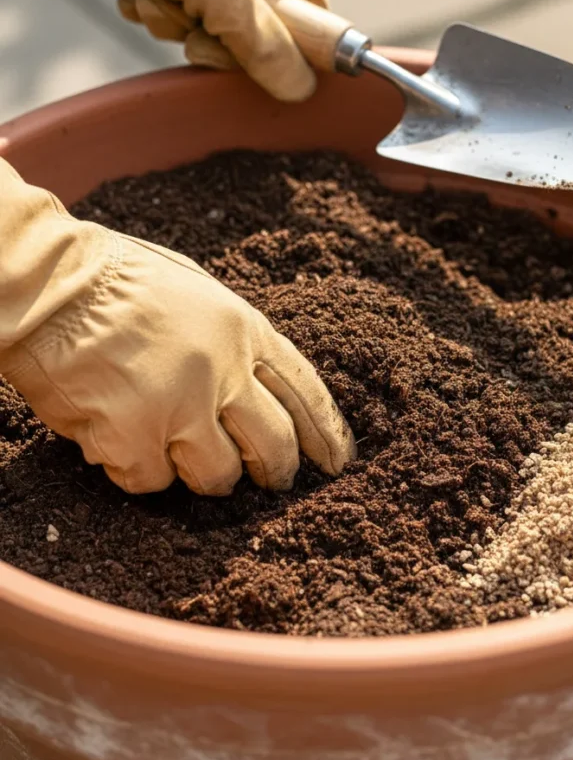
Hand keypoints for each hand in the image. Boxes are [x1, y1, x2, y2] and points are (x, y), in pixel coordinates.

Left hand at [0, 0, 325, 100]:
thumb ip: (266, 47)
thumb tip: (302, 89)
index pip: (309, 28)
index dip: (279, 52)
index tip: (243, 54)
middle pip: (249, 38)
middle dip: (208, 36)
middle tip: (189, 19)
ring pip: (203, 29)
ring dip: (171, 20)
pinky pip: (171, 12)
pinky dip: (150, 5)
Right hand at [0, 161, 355, 495]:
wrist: (47, 284)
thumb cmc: (115, 279)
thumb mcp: (196, 289)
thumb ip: (230, 335)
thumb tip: (253, 378)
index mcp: (244, 329)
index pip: (305, 391)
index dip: (327, 433)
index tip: (337, 461)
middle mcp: (224, 371)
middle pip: (275, 446)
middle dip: (277, 472)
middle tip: (269, 480)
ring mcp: (181, 408)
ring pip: (218, 476)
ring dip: (201, 472)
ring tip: (171, 447)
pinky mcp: (135, 440)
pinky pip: (152, 480)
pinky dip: (136, 467)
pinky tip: (116, 435)